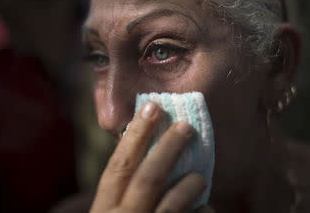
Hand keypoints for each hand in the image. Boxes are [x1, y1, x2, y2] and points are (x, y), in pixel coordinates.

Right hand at [90, 102, 212, 212]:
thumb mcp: (110, 212)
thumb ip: (120, 190)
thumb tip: (138, 147)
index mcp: (104, 210)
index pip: (118, 166)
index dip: (136, 134)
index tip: (152, 106)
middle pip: (148, 179)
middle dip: (169, 149)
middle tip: (186, 127)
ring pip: (173, 205)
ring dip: (190, 185)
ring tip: (197, 178)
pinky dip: (202, 211)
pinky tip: (205, 207)